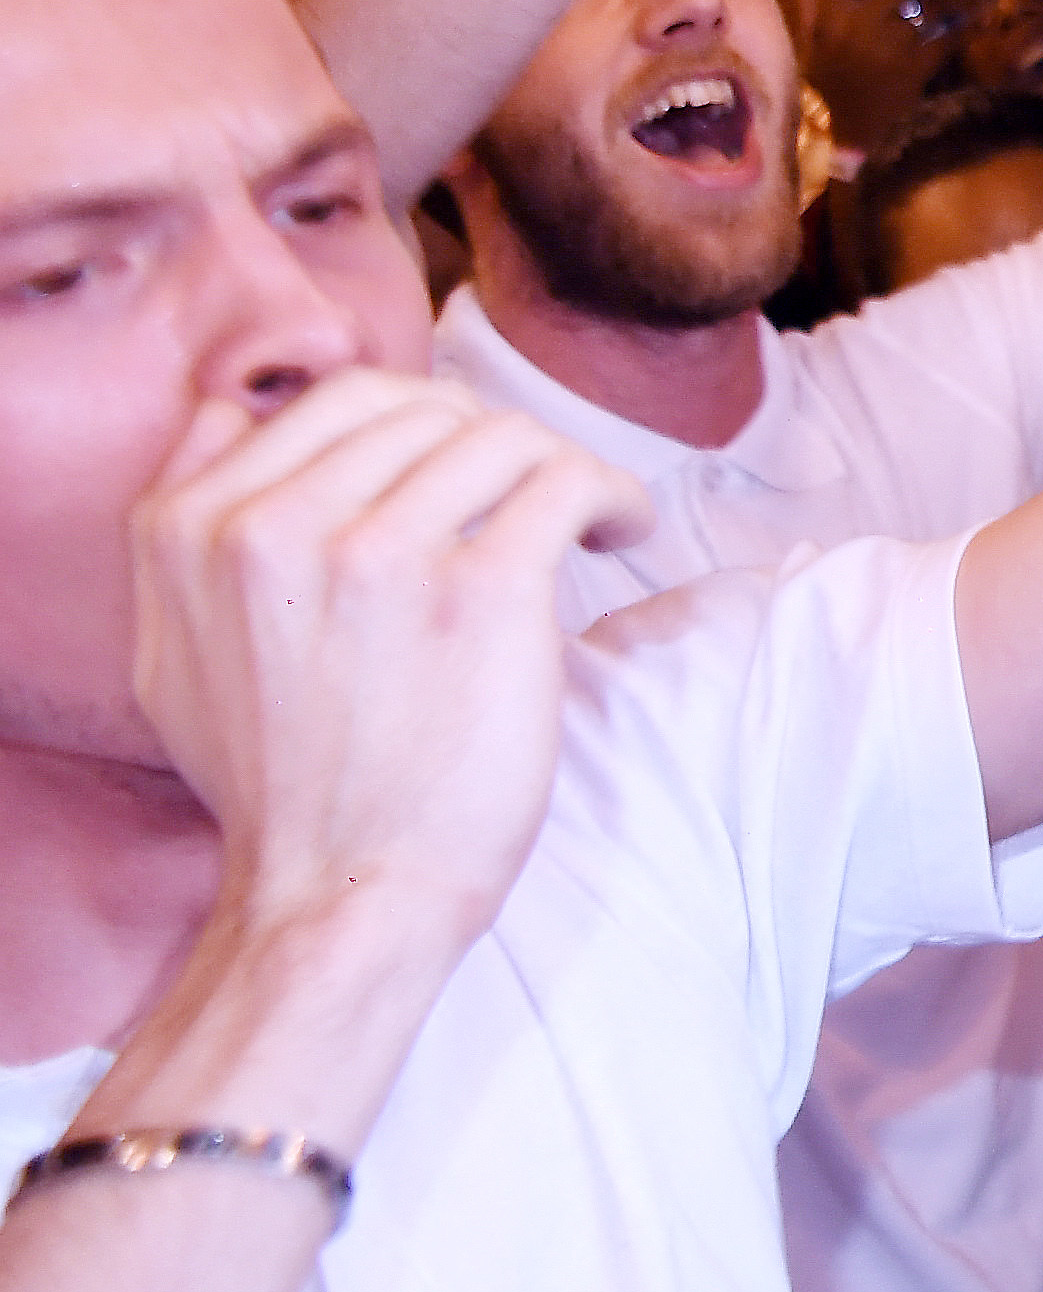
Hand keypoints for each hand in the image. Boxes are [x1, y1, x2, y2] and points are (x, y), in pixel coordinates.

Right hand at [126, 370, 644, 956]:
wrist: (340, 890)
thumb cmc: (277, 781)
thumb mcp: (170, 647)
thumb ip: (192, 523)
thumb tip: (233, 412)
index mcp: (192, 527)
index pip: (337, 401)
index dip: (420, 419)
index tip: (463, 461)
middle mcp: (272, 526)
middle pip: (424, 409)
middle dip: (491, 439)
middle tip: (529, 488)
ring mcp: (376, 554)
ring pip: (502, 436)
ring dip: (559, 464)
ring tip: (586, 513)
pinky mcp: (479, 591)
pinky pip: (567, 482)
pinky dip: (612, 494)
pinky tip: (622, 528)